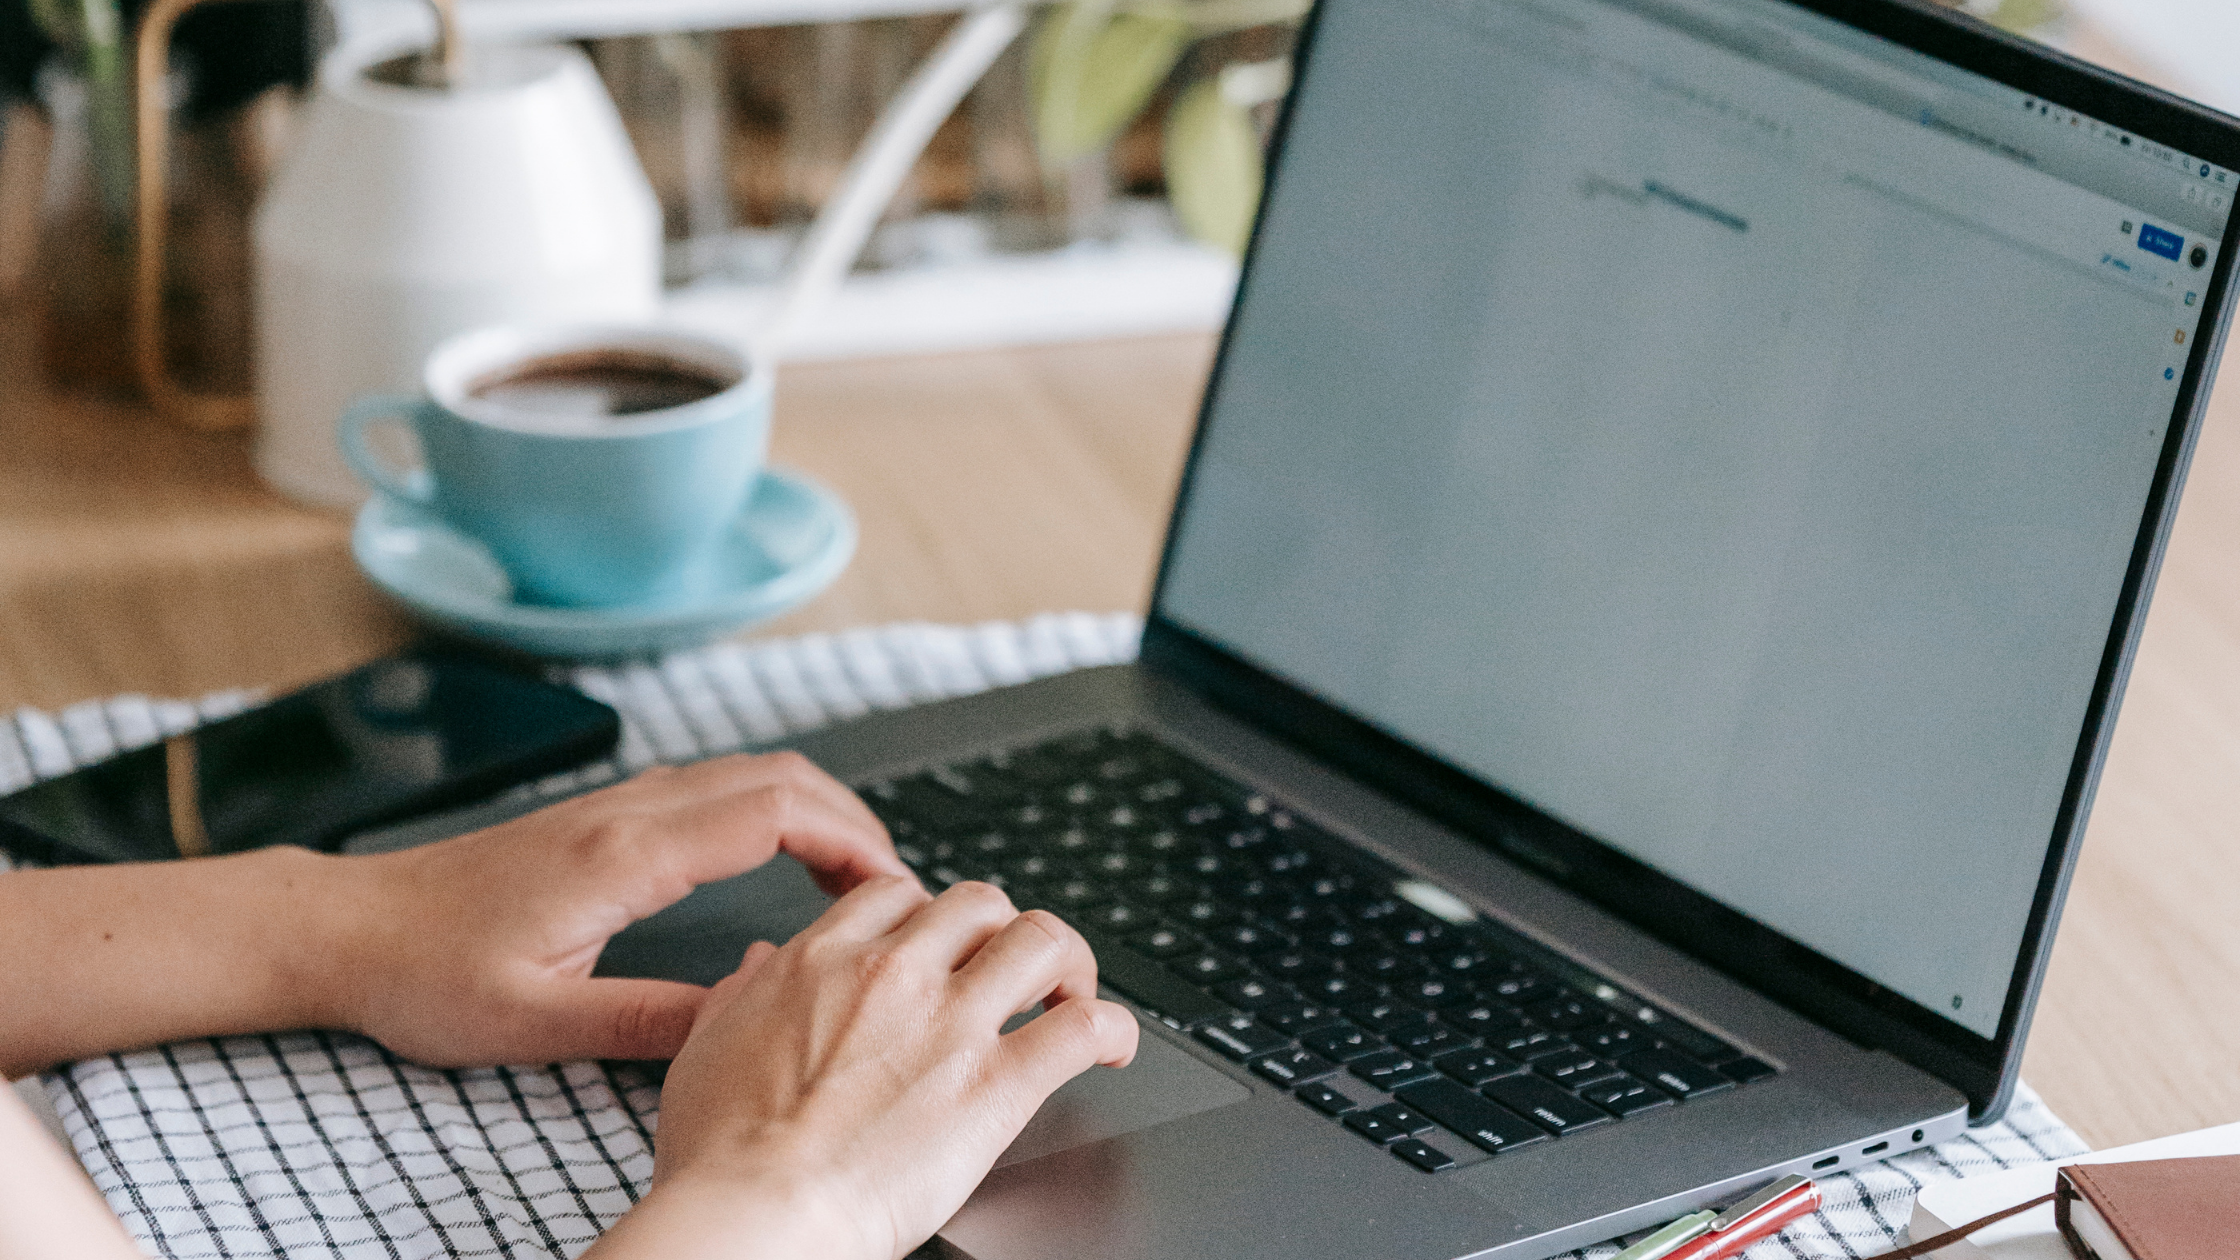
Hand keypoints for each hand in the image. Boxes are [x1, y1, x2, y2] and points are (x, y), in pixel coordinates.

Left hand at [318, 751, 908, 1065]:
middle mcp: (626, 812)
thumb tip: (746, 1019)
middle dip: (854, 819)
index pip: (772, 812)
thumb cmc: (425, 975)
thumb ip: (649, 1021)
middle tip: (893, 886)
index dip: (850, 841)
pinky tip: (782, 858)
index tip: (892, 887)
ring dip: (817, 809)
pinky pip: (716, 787)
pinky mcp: (605, 816)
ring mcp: (616, 805)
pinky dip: (775, 810)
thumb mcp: (538, 1023)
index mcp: (621, 855)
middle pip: (778, 775)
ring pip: (749, 772)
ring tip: (854, 878)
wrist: (348, 928)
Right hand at [592, 877, 1139, 1259]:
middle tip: (1008, 969)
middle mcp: (895, 972)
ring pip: (1042, 939)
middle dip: (1001, 931)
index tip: (940, 944)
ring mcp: (953, 1022)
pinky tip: (1111, 1045)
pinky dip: (1111, 1028)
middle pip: (979, 902)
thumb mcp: (707, 1046)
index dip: (929, 916)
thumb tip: (762, 964)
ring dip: (1067, 961)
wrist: (757, 1214)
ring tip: (1069, 991)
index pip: (899, 894)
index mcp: (823, 959)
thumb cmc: (722, 1154)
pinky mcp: (999, 1083)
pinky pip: (1083, 1028)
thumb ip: (742, 993)